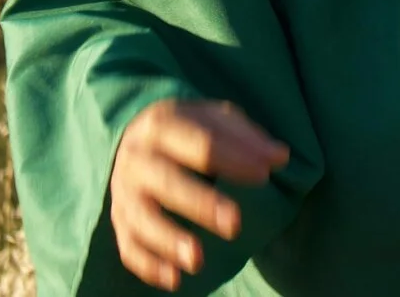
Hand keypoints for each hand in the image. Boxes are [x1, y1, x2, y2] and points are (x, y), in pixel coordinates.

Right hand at [110, 99, 289, 289]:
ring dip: (169, 240)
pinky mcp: (120, 220)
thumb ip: (246, 137)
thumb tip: (279, 158)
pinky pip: (128, 246)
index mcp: (161, 124)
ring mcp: (124, 192)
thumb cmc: (187, 129)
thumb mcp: (215, 118)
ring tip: (198, 261)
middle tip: (235, 224)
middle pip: (166, 182)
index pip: (200, 142)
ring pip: (142, 218)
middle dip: (200, 204)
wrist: (134, 136)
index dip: (233, 158)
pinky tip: (175, 280)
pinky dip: (148, 265)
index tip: (264, 175)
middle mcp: (136, 158)